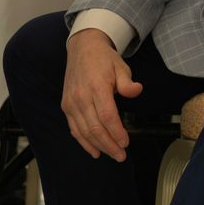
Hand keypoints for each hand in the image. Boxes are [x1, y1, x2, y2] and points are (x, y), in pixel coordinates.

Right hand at [62, 27, 142, 160]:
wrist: (82, 48)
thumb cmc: (103, 59)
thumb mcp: (121, 66)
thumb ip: (128, 82)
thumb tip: (137, 90)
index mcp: (97, 87)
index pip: (107, 116)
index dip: (116, 132)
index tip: (125, 143)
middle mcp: (81, 96)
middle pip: (95, 128)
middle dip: (109, 145)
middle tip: (121, 156)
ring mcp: (71, 102)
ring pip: (84, 131)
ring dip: (98, 146)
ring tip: (111, 155)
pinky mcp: (66, 106)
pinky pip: (74, 128)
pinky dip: (83, 142)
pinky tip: (94, 151)